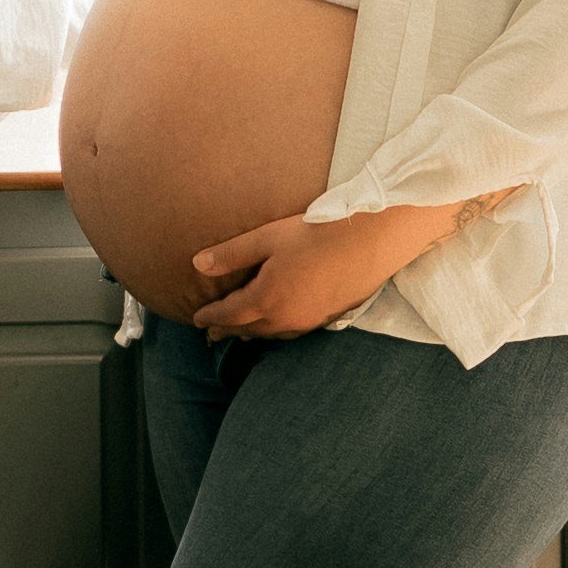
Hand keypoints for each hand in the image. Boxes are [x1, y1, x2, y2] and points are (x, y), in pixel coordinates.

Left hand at [185, 205, 419, 339]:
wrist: (370, 242)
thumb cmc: (317, 234)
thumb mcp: (267, 238)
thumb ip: (232, 254)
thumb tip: (197, 264)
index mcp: (266, 299)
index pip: (229, 314)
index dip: (210, 317)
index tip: (197, 320)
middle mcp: (285, 318)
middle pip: (249, 329)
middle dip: (228, 330)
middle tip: (212, 333)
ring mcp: (308, 321)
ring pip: (271, 334)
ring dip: (253, 333)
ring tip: (242, 332)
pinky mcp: (327, 318)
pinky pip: (292, 331)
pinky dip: (276, 331)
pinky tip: (279, 324)